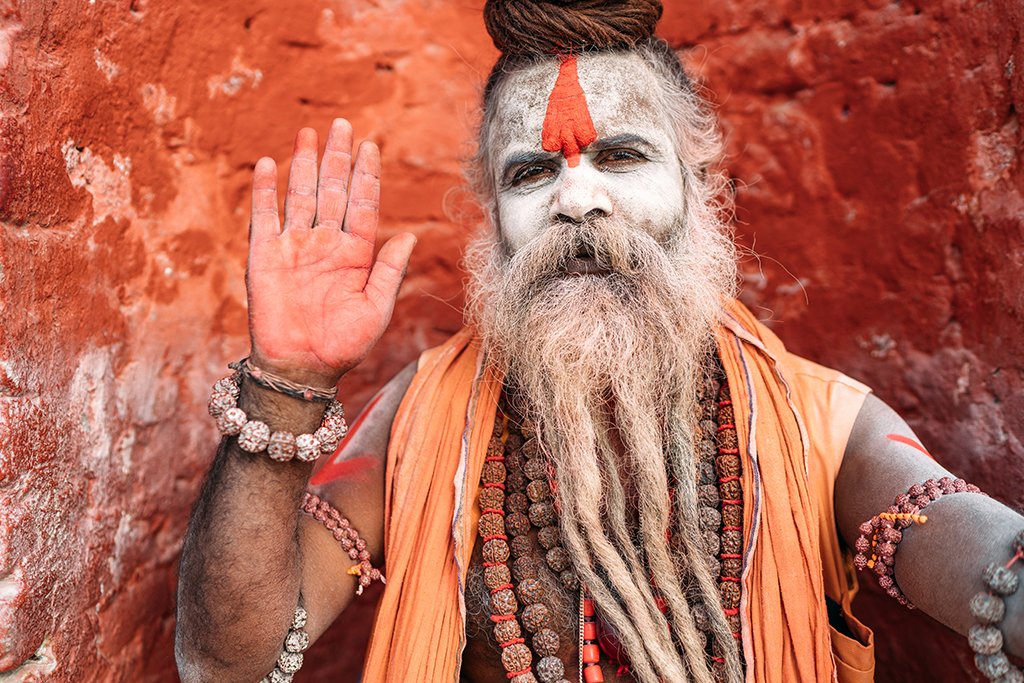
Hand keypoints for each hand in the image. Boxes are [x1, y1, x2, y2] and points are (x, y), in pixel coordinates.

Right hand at [246, 119, 415, 383]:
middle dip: (337, 158)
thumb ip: (390, 270)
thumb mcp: (377, 307)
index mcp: (355, 254)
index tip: (370, 146)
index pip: (362, 204)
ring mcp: (294, 247)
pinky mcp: (265, 257)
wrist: (303, 369)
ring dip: (304, 164)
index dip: (365, 175)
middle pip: (332, 191)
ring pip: (301, 196)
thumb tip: (410, 234)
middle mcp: (325, 244)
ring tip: (310, 133)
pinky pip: (264, 218)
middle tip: (343, 125)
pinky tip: (268, 164)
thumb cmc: (344, 344)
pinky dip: (265, 191)